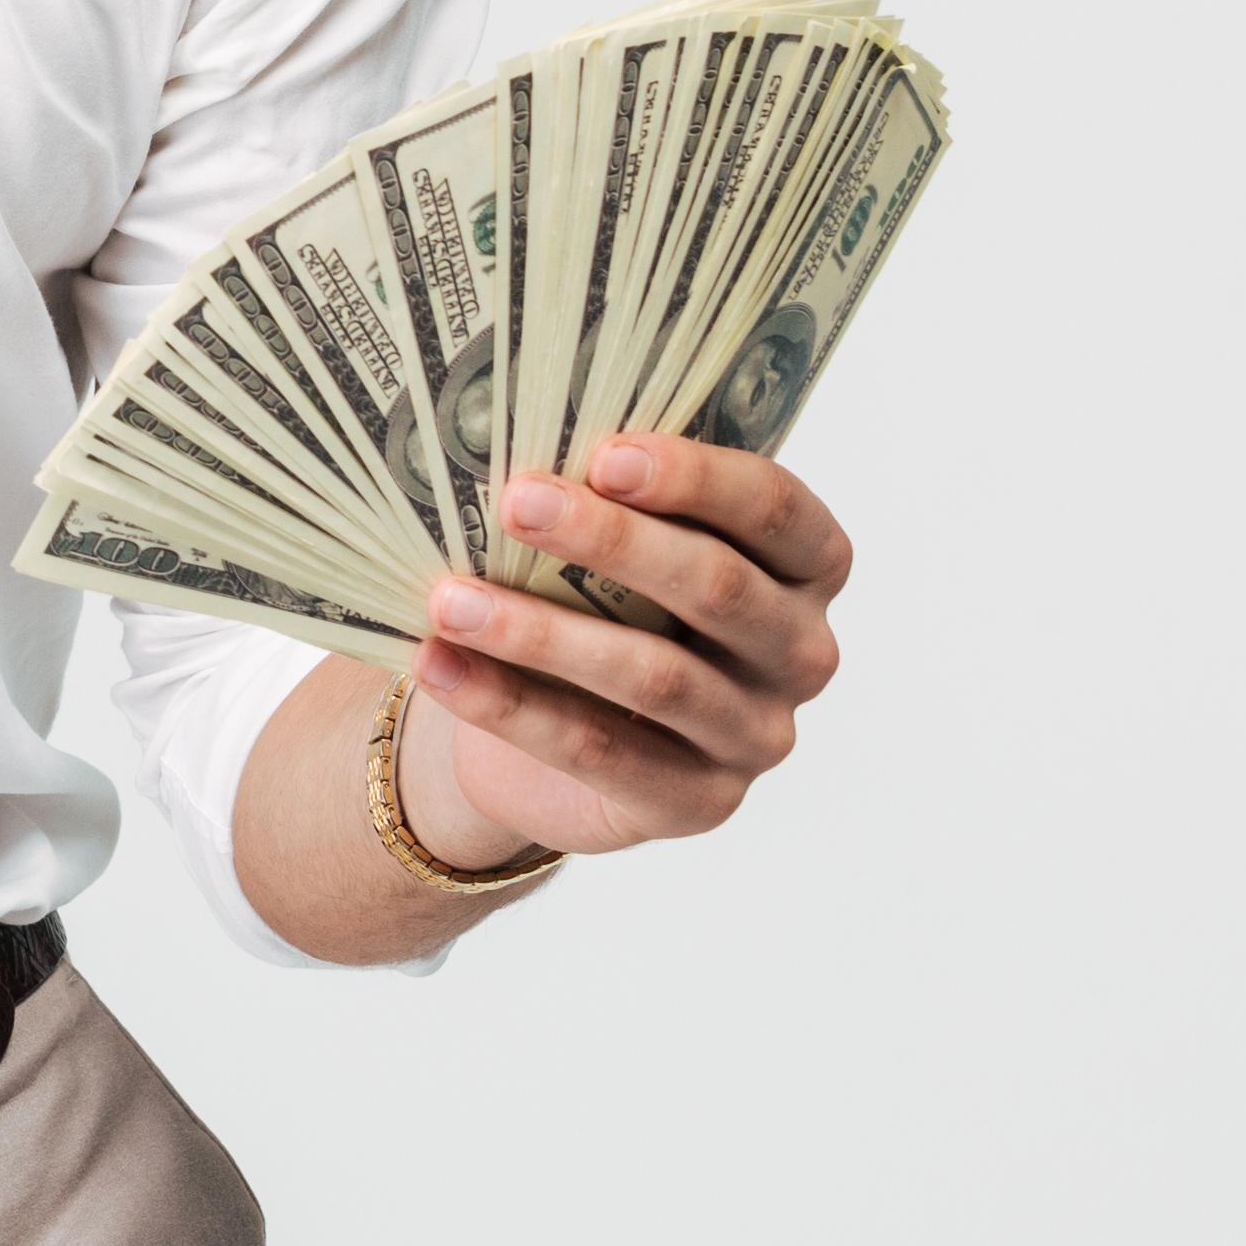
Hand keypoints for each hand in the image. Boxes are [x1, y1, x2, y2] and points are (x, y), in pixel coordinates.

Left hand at [401, 434, 849, 861]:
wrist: (563, 734)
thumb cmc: (603, 604)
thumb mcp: (621, 549)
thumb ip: (610, 502)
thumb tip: (520, 442)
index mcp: (806, 567)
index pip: (775, 509)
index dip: (697, 479)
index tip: (604, 455)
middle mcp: (802, 653)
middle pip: (718, 587)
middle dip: (610, 540)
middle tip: (515, 501)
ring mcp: (757, 736)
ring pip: (654, 676)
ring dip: (541, 631)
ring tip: (449, 600)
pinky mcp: (698, 803)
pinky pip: (598, 749)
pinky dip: (508, 705)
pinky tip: (440, 665)